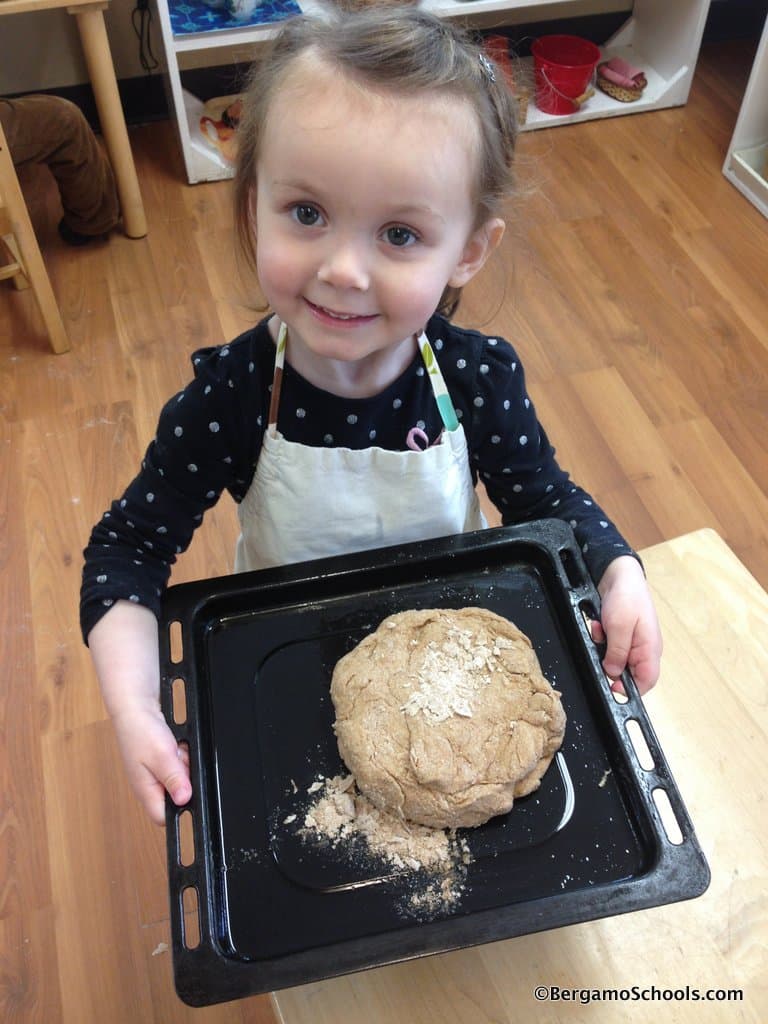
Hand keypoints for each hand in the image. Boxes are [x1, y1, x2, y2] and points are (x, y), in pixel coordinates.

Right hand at [111, 702, 191, 825]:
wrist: (135, 706)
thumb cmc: (140, 730)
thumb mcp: (162, 755)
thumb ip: (174, 779)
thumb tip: (184, 800)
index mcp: (145, 791)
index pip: (163, 818)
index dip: (180, 808)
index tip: (187, 790)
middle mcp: (149, 786)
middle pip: (176, 796)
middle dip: (185, 780)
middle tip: (180, 762)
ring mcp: (154, 773)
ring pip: (180, 779)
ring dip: (184, 765)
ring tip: (176, 750)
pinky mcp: (159, 762)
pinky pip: (178, 765)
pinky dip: (181, 756)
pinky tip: (176, 745)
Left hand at [594, 556, 661, 695]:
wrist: (618, 574)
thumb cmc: (627, 596)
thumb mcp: (620, 626)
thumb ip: (618, 652)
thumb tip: (614, 674)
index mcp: (650, 649)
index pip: (646, 681)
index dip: (630, 690)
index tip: (612, 686)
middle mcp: (643, 649)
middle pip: (627, 672)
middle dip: (610, 664)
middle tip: (601, 651)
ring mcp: (632, 642)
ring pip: (614, 659)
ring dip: (603, 649)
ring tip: (600, 631)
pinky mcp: (620, 635)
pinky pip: (608, 646)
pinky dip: (600, 638)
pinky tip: (598, 625)